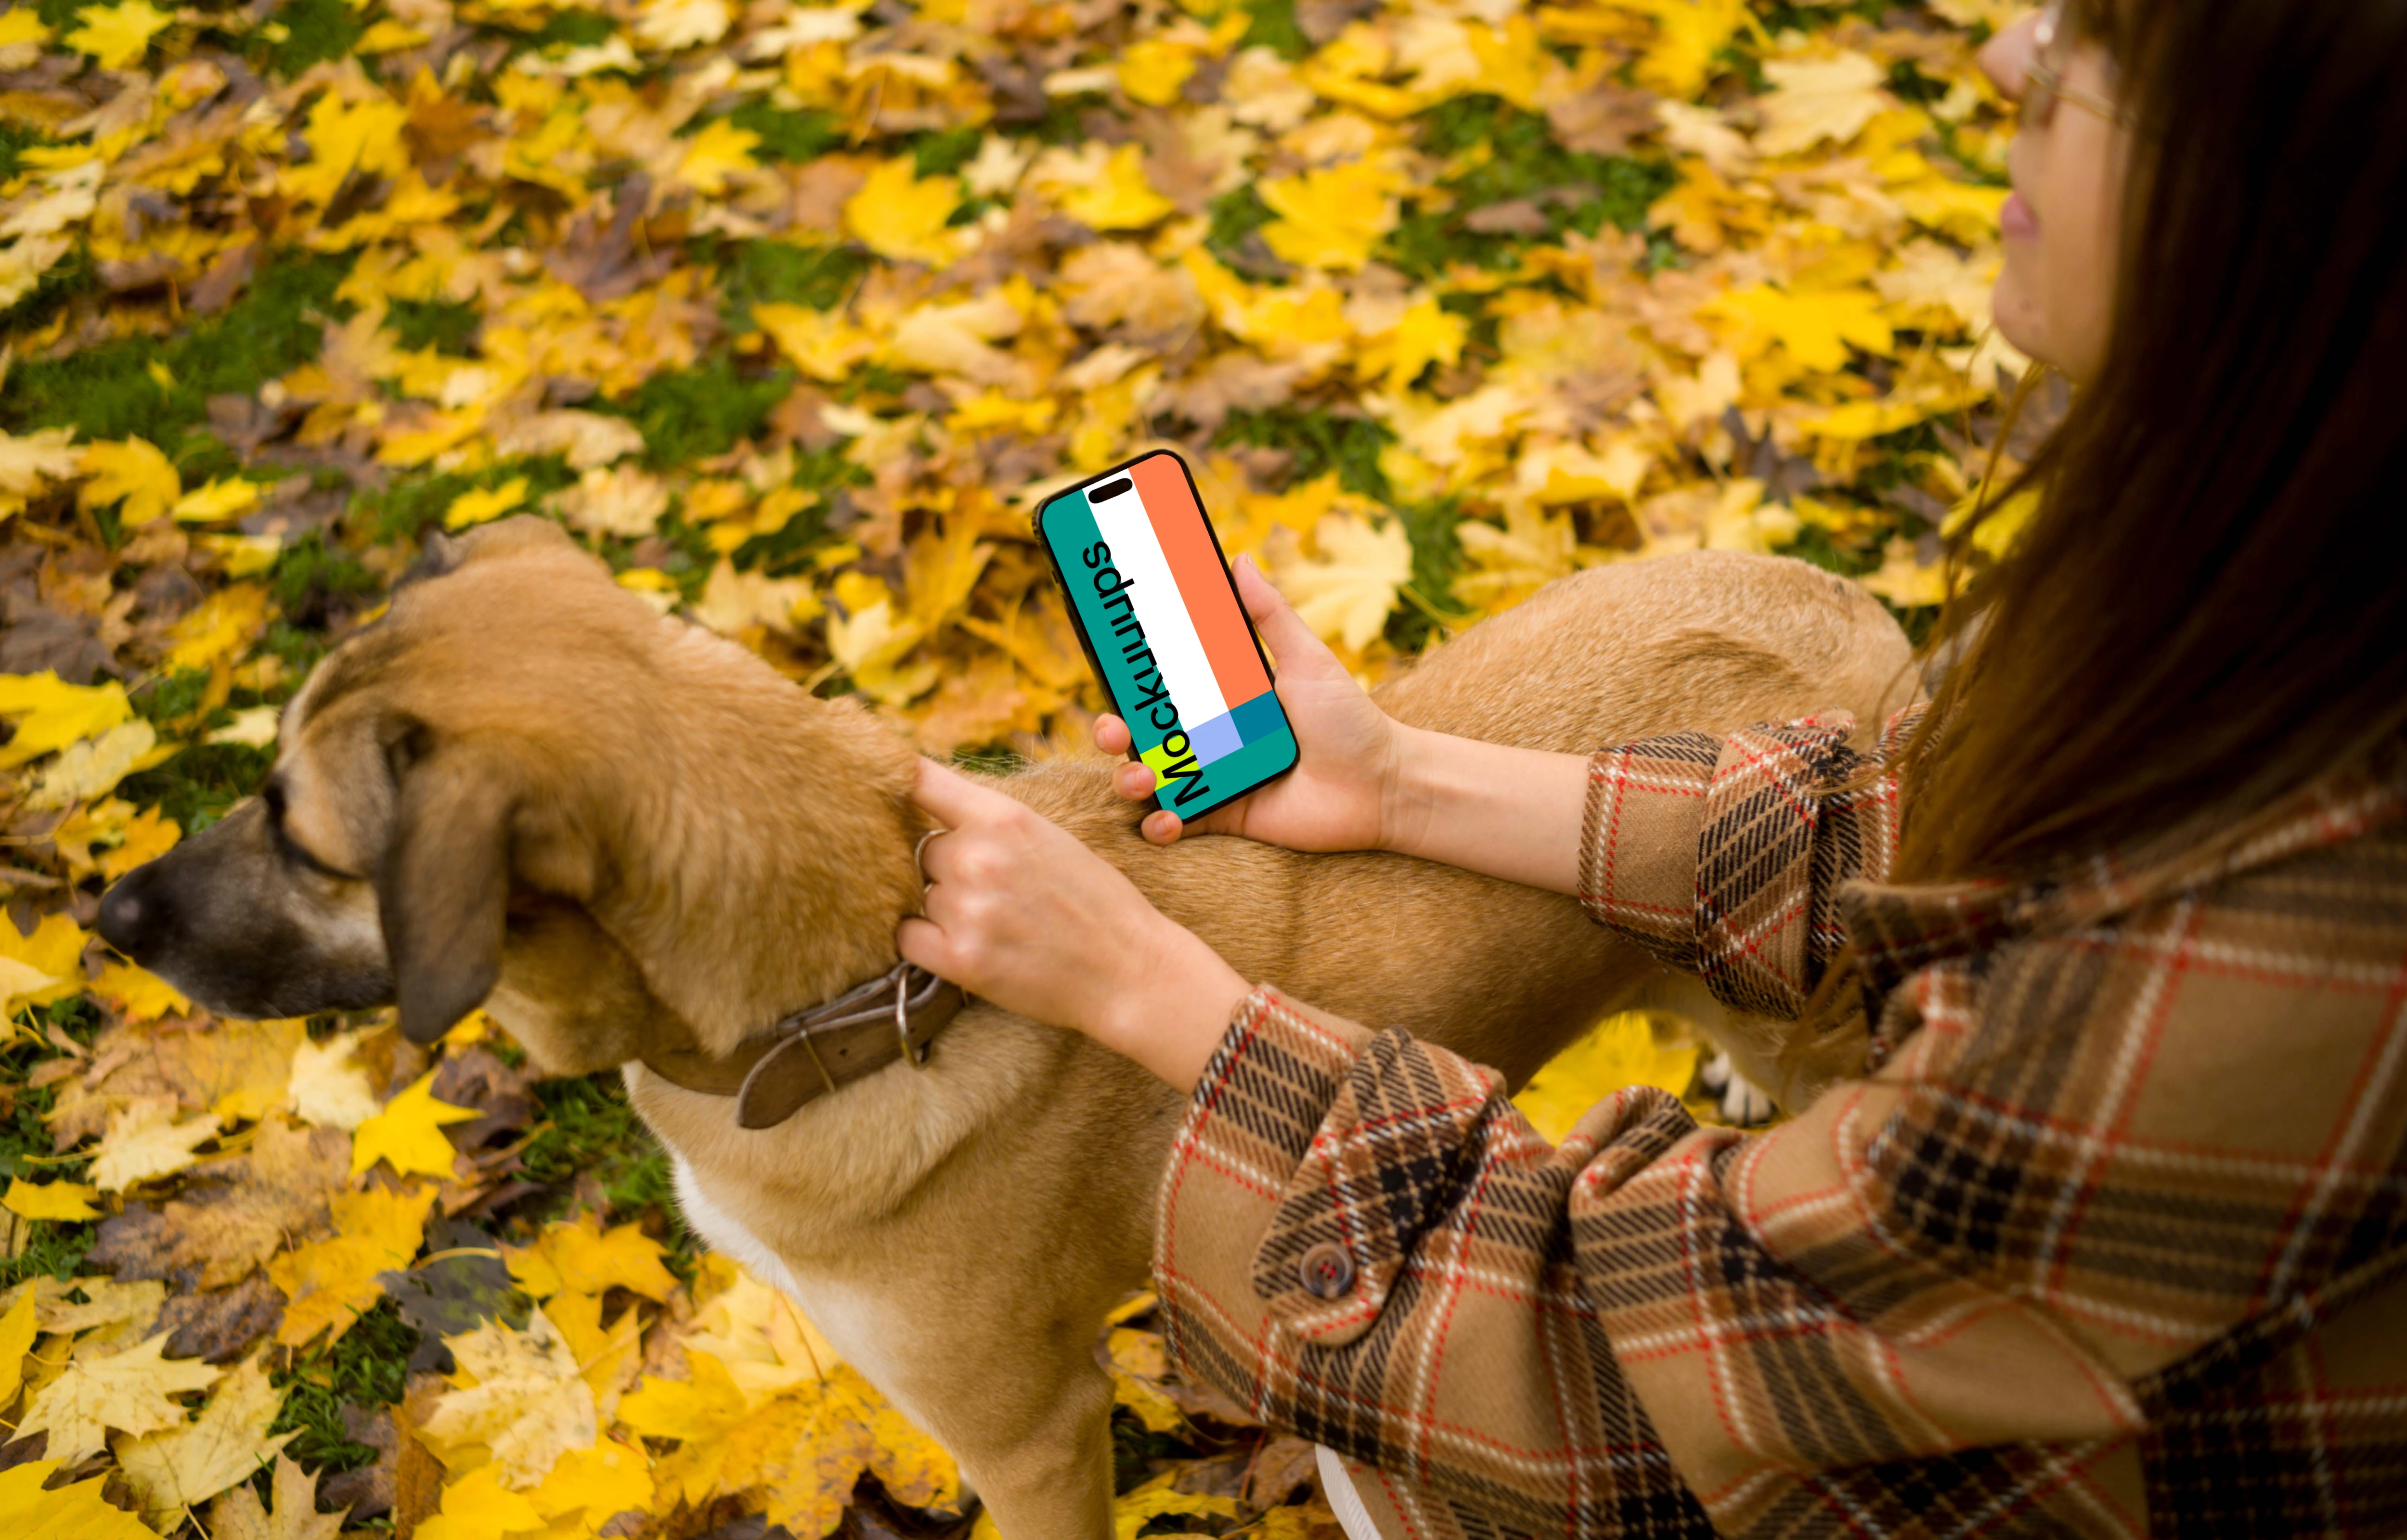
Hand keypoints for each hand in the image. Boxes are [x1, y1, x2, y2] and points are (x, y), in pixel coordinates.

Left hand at [895, 758, 1250, 1090]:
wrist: (1130, 968)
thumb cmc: (1096, 902)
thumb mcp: (1051, 838)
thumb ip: (992, 822)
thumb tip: (931, 811)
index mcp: (1004, 816)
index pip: (918, 779)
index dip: (894, 780)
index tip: (881, 783)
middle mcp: (978, 856)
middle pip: (921, 849)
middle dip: (947, 868)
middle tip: (994, 891)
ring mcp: (967, 908)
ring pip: (920, 895)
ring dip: (944, 908)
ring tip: (998, 923)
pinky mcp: (960, 958)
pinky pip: (906, 938)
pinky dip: (924, 941)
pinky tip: (962, 944)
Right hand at [1097, 554, 1402, 848]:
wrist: (1384, 786)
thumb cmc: (1350, 720)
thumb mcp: (1308, 660)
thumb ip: (1270, 614)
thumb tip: (1238, 557)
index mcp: (1222, 696)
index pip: (1163, 684)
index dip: (1129, 677)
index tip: (1106, 661)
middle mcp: (1211, 736)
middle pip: (1143, 732)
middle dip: (1115, 731)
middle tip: (1116, 729)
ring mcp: (1215, 778)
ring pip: (1151, 779)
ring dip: (1131, 780)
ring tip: (1142, 778)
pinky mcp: (1226, 817)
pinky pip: (1179, 823)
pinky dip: (1161, 825)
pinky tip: (1165, 820)